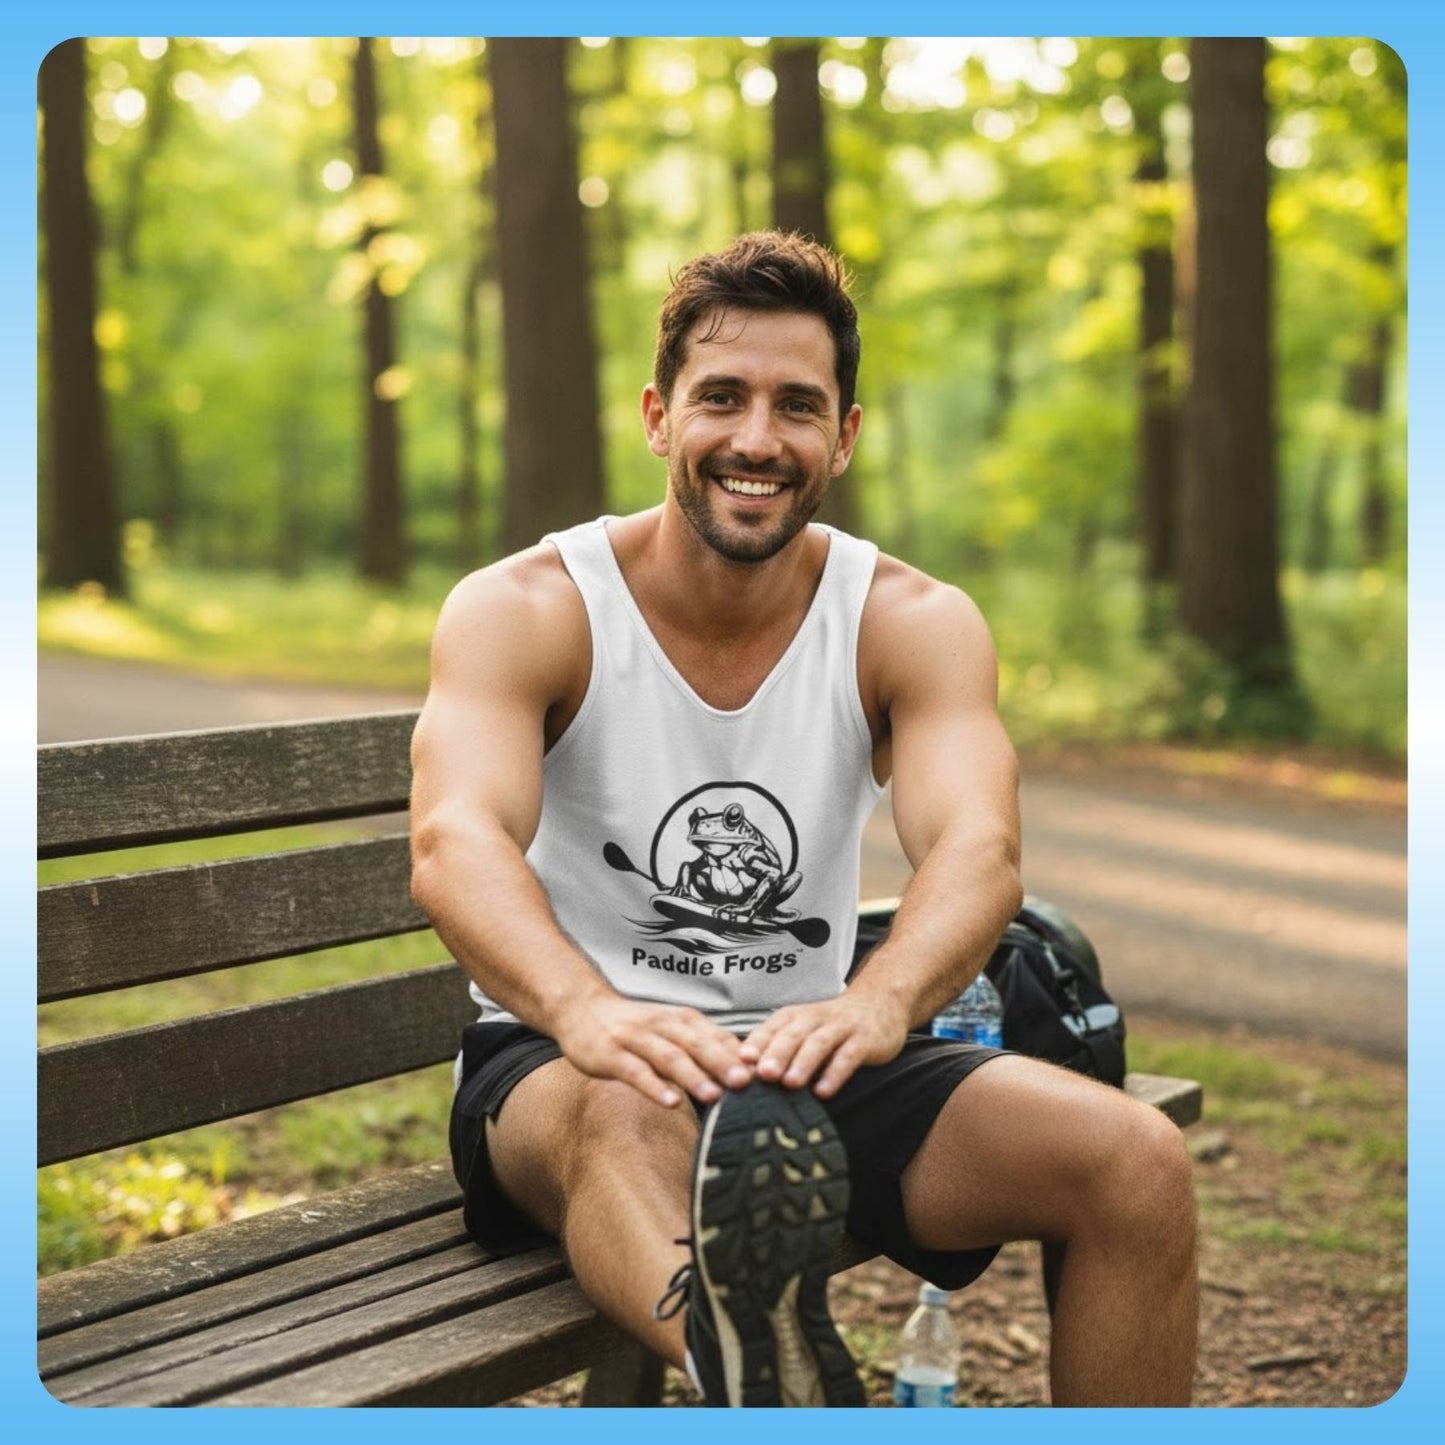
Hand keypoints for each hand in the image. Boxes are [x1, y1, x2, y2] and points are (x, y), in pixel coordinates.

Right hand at [552, 992, 752, 1107]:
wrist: (583, 1009)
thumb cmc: (636, 1027)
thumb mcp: (673, 1029)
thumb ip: (703, 1046)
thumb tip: (744, 1069)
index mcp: (683, 1020)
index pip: (716, 1036)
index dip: (739, 1054)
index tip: (762, 1073)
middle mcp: (662, 1025)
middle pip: (697, 1044)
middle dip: (722, 1063)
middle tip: (745, 1083)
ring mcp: (636, 1039)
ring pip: (669, 1056)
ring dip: (693, 1076)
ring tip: (714, 1096)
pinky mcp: (612, 1055)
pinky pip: (635, 1071)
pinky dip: (654, 1087)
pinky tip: (670, 1102)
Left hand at [739, 993, 909, 1098]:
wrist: (880, 1002)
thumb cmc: (833, 1026)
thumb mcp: (805, 1032)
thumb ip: (783, 1051)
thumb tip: (749, 1080)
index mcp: (795, 1016)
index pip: (772, 1028)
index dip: (757, 1043)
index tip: (741, 1060)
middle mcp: (815, 1018)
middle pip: (793, 1034)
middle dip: (776, 1054)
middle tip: (762, 1074)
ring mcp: (841, 1027)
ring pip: (819, 1043)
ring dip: (803, 1062)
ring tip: (789, 1084)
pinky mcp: (865, 1039)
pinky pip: (848, 1056)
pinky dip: (835, 1073)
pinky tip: (824, 1092)